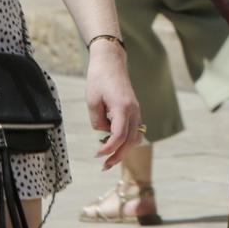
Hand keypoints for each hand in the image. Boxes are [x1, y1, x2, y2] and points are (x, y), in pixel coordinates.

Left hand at [85, 40, 141, 167]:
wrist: (111, 62)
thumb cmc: (99, 79)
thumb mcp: (92, 101)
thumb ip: (97, 120)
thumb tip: (103, 132)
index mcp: (123, 107)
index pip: (119, 135)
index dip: (108, 148)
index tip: (97, 155)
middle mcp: (134, 111)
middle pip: (131, 141)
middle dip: (118, 156)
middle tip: (104, 166)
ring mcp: (136, 111)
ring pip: (136, 138)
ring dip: (124, 151)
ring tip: (109, 160)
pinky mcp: (134, 111)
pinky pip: (134, 131)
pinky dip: (126, 141)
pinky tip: (113, 145)